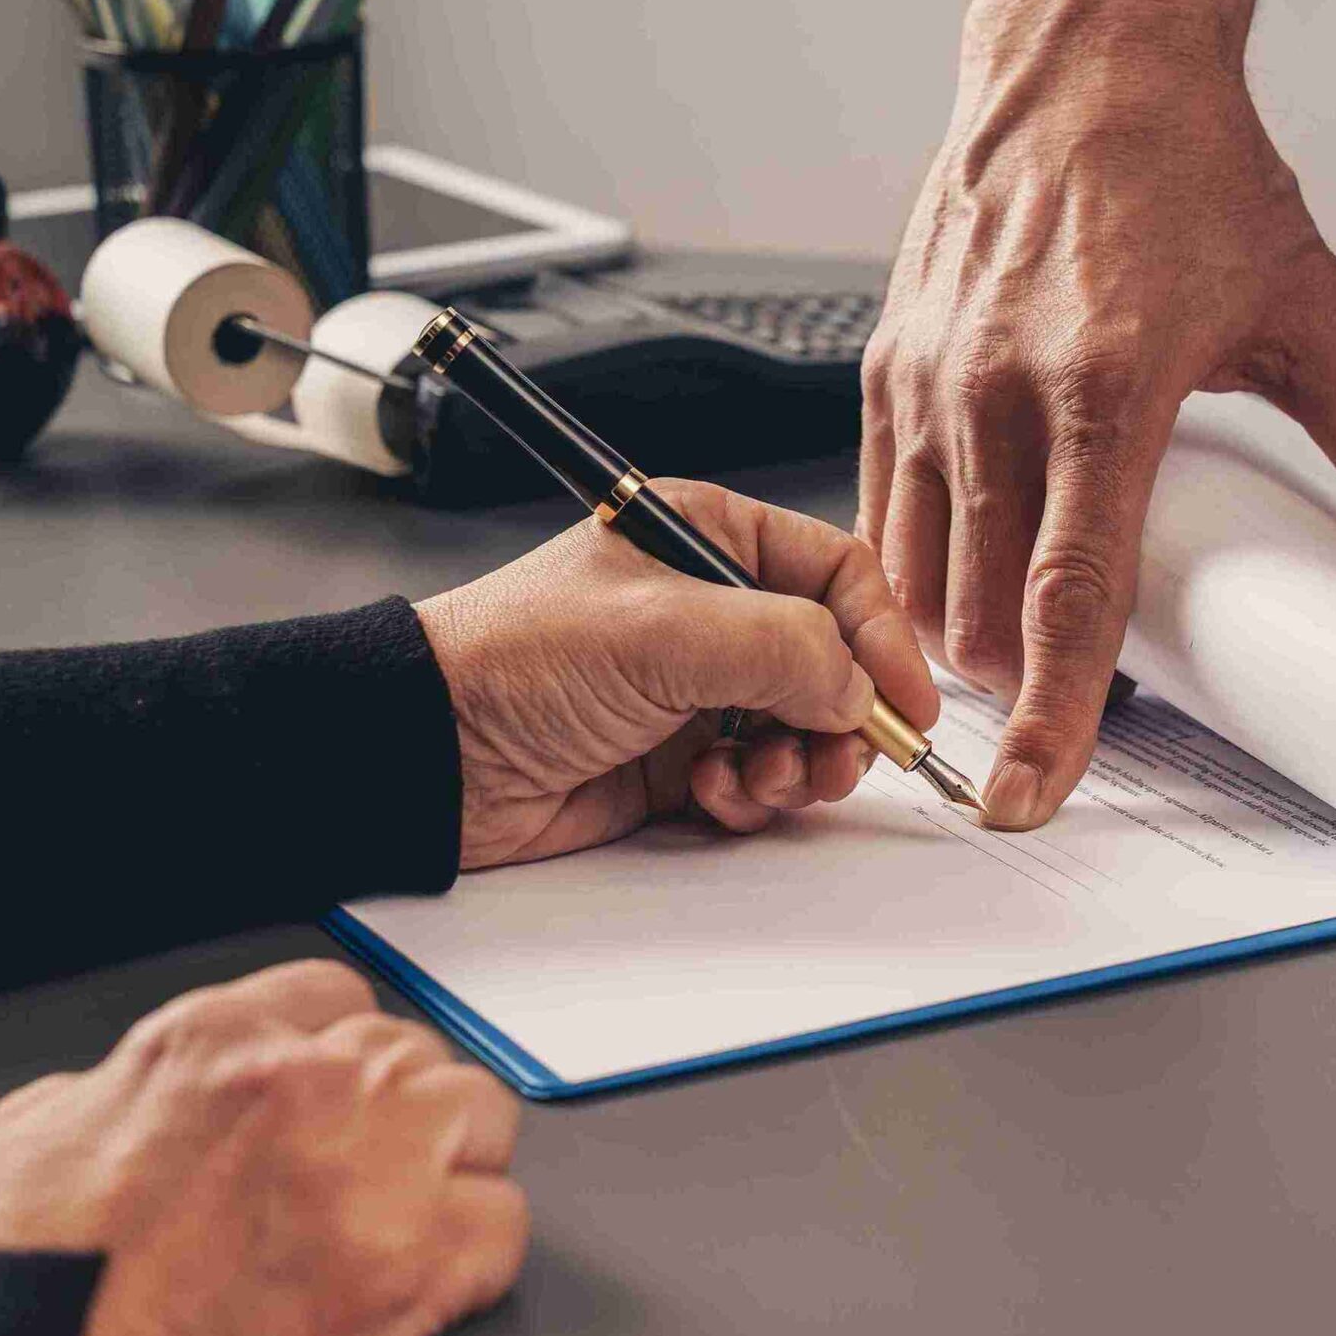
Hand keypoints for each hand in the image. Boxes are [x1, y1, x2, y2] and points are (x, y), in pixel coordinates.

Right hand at [0, 961, 525, 1335]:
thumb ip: (68, 1106)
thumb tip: (95, 1106)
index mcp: (207, 1049)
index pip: (328, 998)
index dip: (328, 1055)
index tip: (327, 1100)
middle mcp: (307, 1089)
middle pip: (414, 1055)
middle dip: (394, 1111)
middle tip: (365, 1175)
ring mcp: (373, 1175)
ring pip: (481, 1117)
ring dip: (454, 1165)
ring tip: (413, 1218)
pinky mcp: (416, 1275)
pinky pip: (504, 1225)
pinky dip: (480, 1255)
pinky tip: (436, 1282)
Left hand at [415, 480, 938, 867]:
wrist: (431, 756)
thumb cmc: (515, 661)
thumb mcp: (662, 631)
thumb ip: (782, 647)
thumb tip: (858, 688)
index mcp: (707, 538)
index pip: (837, 573)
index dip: (882, 637)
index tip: (904, 702)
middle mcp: (710, 609)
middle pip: (834, 661)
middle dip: (842, 718)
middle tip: (833, 759)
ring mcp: (697, 687)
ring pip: (805, 730)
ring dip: (797, 766)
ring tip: (755, 777)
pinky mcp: (678, 758)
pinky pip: (759, 781)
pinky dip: (751, 797)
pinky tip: (706, 795)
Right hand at [864, 0, 1335, 830]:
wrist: (1086, 59)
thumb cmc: (1193, 175)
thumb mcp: (1313, 324)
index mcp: (1106, 387)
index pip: (1070, 598)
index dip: (1054, 718)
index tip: (1033, 798)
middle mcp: (996, 388)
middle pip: (979, 613)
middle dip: (1018, 693)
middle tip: (1075, 711)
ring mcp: (926, 378)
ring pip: (915, 579)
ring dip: (961, 643)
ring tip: (1023, 653)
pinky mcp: (883, 367)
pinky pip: (880, 515)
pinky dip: (918, 574)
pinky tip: (968, 579)